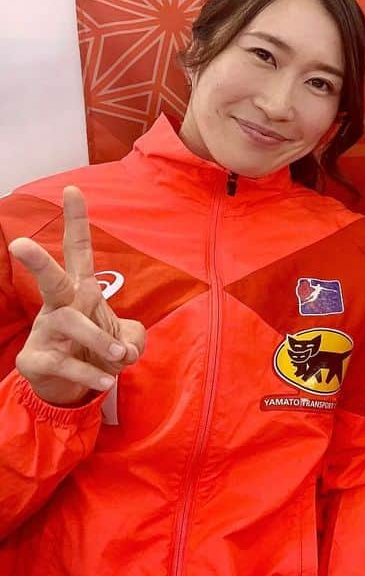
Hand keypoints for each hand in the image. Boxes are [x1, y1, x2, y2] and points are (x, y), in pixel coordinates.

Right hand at [10, 186, 145, 405]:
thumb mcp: (123, 339)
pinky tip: (107, 380)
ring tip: (118, 357)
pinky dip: (90, 373)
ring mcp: (44, 331)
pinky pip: (63, 363)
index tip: (73, 189)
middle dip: (37, 260)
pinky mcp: (35, 360)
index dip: (76, 220)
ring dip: (98, 340)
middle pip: (50, 278)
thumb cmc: (95, 348)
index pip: (79, 250)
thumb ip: (134, 337)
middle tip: (19, 242)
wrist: (69, 387)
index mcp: (80, 291)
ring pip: (68, 323)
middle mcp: (59, 306)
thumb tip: (128, 347)